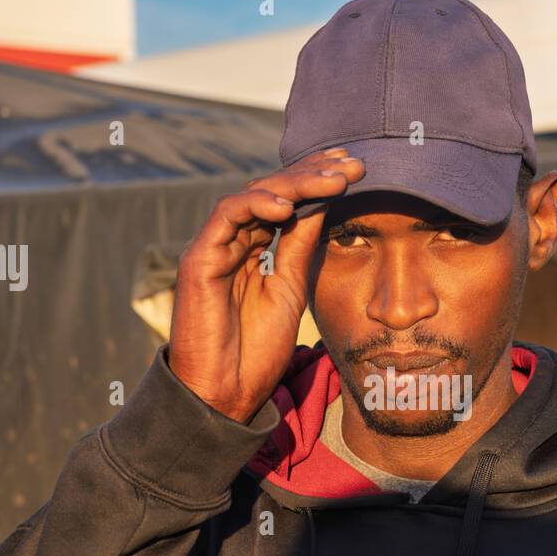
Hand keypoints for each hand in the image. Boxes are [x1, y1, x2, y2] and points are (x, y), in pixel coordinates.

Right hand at [168, 148, 364, 421]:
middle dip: (314, 172)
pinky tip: (288, 205)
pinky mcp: (199, 259)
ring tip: (334, 179)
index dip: (319, 181)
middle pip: (274, 191)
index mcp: (256, 249)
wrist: (225, 392)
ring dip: (295, 183)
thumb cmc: (255, 350)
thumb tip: (323, 203)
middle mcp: (234, 242)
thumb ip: (299, 246)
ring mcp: (215, 247)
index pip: (288, 202)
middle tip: (353, 163)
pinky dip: (257, 204)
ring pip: (254, 196)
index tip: (357, 169)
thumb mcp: (291, 288)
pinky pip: (227, 216)